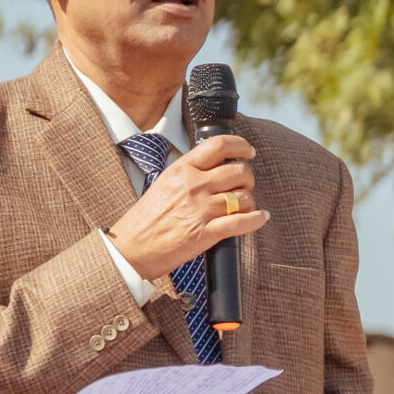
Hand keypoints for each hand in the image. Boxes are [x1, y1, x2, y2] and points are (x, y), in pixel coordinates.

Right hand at [109, 133, 268, 280]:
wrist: (133, 248)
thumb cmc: (146, 218)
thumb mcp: (164, 182)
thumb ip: (189, 172)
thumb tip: (216, 164)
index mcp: (182, 169)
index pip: (219, 145)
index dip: (240, 145)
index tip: (248, 151)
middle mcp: (193, 186)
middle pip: (238, 171)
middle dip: (248, 177)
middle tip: (244, 184)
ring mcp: (200, 210)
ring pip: (243, 197)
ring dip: (249, 201)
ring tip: (244, 205)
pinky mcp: (206, 234)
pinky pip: (242, 222)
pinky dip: (256, 219)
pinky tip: (260, 217)